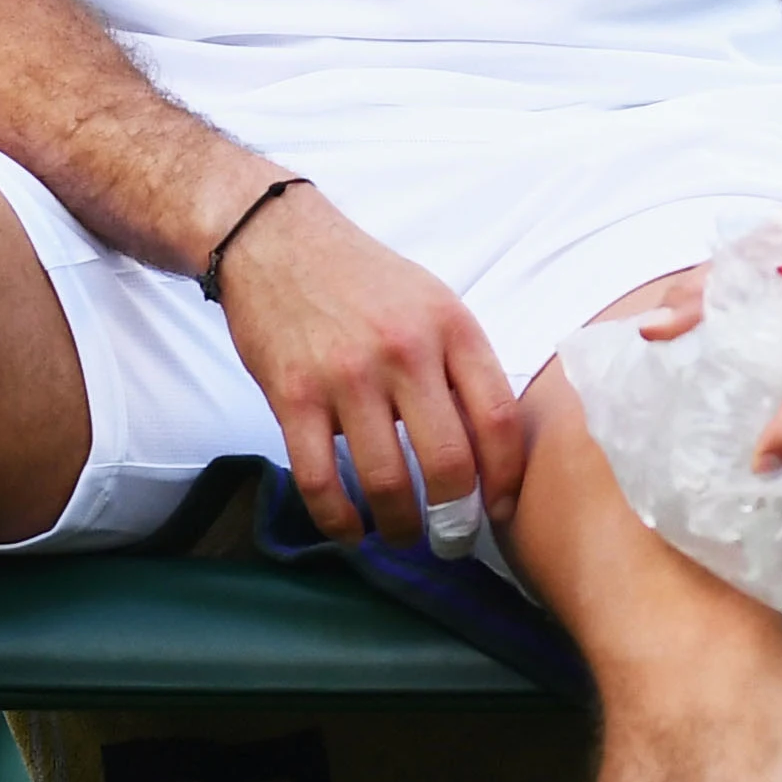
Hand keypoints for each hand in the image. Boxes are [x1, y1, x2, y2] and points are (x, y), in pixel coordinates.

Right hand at [212, 181, 527, 545]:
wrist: (276, 242)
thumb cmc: (363, 280)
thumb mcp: (432, 302)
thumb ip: (461, 364)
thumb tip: (491, 443)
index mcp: (450, 328)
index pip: (497, 419)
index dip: (506, 477)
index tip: (499, 508)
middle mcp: (404, 352)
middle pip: (448, 463)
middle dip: (455, 519)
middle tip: (452, 539)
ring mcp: (346, 376)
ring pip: (385, 481)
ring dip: (400, 526)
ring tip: (402, 535)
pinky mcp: (293, 396)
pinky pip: (320, 479)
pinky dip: (338, 520)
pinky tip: (350, 530)